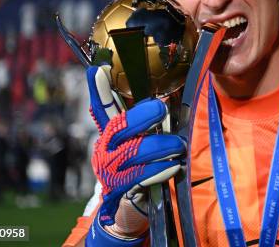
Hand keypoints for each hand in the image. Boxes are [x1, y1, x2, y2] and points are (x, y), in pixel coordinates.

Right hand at [87, 65, 185, 232]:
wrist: (123, 209)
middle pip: (119, 126)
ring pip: (135, 151)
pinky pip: (143, 175)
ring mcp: (111, 170)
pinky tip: (174, 167)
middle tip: (162, 108)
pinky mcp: (121, 189)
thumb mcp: (137, 143)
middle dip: (142, 115)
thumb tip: (167, 100)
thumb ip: (146, 124)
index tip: (99, 69)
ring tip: (178, 145)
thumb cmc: (135, 167)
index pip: (101, 108)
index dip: (100, 90)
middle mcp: (105, 149)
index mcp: (109, 134)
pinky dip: (161, 170)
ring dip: (161, 145)